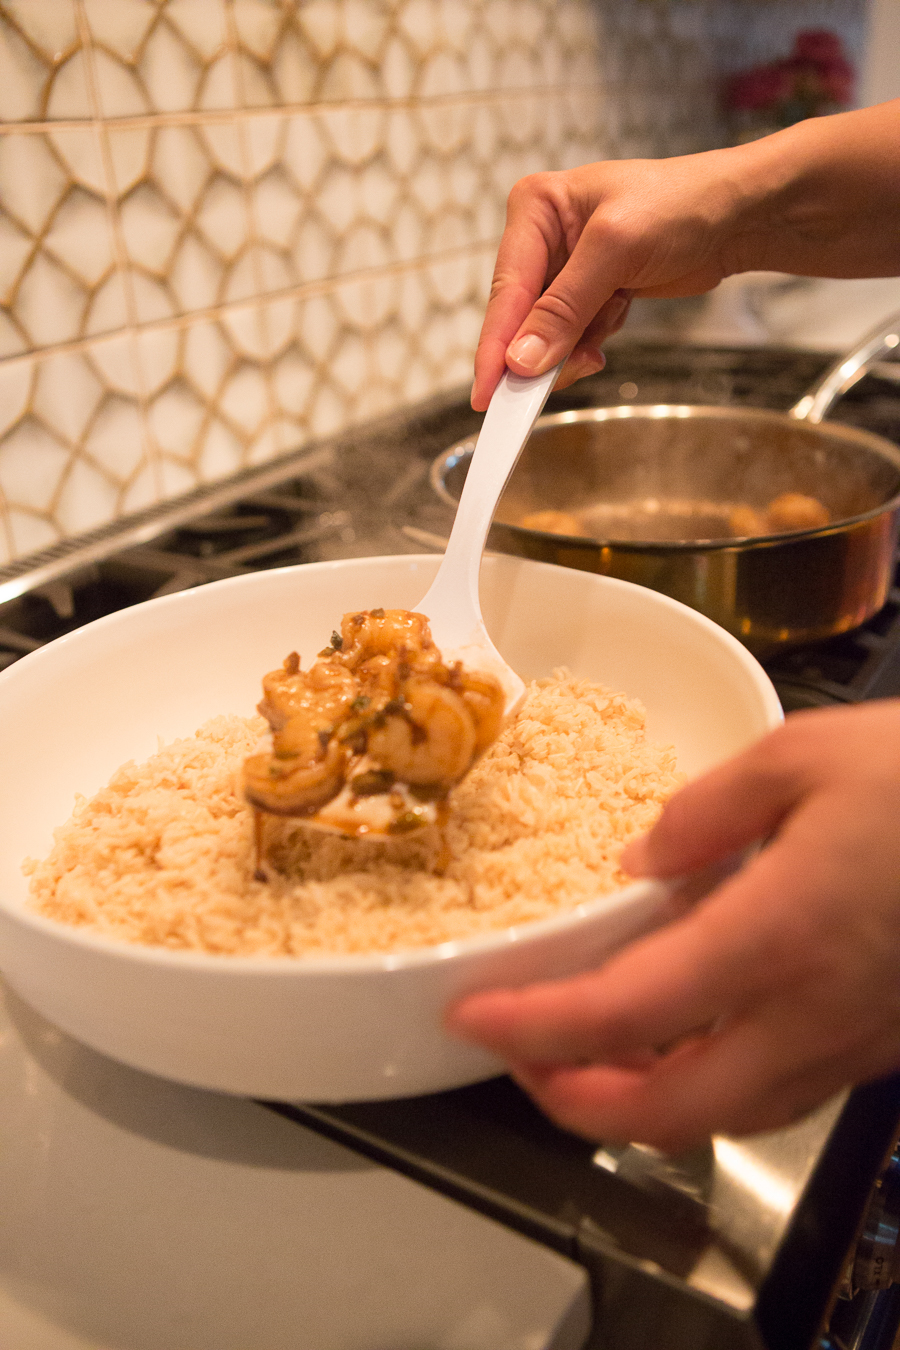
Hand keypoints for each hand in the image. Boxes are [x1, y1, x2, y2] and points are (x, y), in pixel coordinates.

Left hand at [446, 701, 899, 1151]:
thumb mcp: (805, 753)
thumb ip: (706, 812)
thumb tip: (643, 861)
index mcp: (779, 934)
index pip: (624, 1015)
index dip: (534, 1026)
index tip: (477, 1013)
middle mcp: (814, 1013)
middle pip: (668, 1112)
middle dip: (574, 1100)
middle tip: (523, 1055)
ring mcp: (856, 1042)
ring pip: (726, 1116)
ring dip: (639, 1102)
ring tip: (589, 1052)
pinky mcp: (885, 1043)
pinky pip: (780, 1092)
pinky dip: (710, 1084)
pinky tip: (691, 1034)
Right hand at [471, 100, 899, 410]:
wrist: (738, 216)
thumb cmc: (682, 205)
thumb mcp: (615, 250)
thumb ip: (564, 308)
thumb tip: (522, 360)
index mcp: (537, 208)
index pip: (507, 288)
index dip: (495, 346)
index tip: (486, 395)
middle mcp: (545, 238)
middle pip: (520, 317)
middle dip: (537, 353)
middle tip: (532, 397)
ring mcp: (567, 269)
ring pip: (546, 335)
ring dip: (567, 354)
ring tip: (594, 353)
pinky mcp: (591, 294)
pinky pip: (572, 337)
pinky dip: (587, 348)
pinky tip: (605, 340)